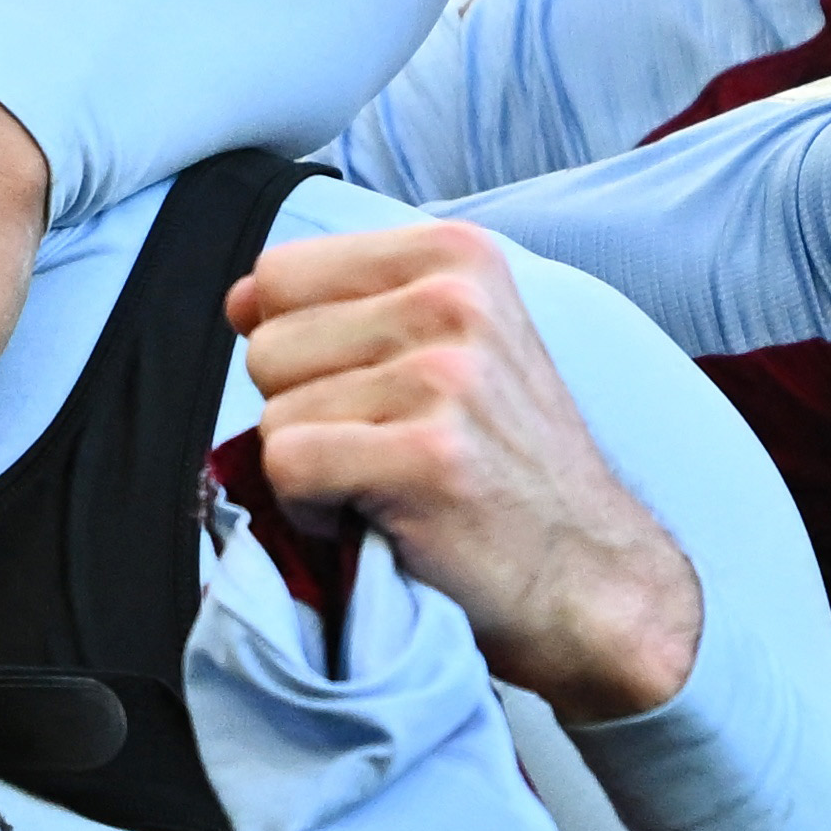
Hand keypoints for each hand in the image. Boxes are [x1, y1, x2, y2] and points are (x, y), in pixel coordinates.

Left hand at [233, 216, 698, 722]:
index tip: (357, 391)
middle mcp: (454, 300)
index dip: (293, 346)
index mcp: (453, 255)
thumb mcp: (454, 345)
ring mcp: (447, 376)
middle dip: (302, 412)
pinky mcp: (429, 455)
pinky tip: (375, 517)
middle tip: (380, 448)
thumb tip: (239, 301)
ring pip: (273, 413)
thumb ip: (348, 308)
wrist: (590, 574)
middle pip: (268, 347)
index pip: (279, 274)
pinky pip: (289, 468)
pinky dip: (313, 511)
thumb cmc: (505, 465)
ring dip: (311, 467)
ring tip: (386, 484)